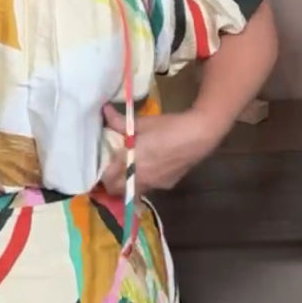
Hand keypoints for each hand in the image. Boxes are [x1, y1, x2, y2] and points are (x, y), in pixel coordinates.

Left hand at [100, 104, 214, 195]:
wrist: (199, 136)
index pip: (107, 178)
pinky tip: (151, 166)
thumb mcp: (143, 122)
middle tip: (112, 167)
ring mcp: (154, 184)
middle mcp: (140, 179)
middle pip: (117, 190)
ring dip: (127, 182)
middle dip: (111, 182)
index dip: (102, 172)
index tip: (103, 161)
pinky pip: (149, 187)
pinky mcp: (167, 184)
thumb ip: (120, 122)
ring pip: (133, 190)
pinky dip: (144, 180)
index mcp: (131, 163)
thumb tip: (105, 111)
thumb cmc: (169, 127)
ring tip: (129, 167)